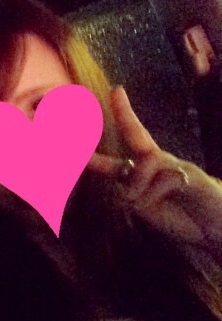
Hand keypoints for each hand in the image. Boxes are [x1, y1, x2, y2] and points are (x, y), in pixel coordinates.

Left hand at [87, 86, 221, 250]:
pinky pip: (166, 177)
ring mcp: (179, 167)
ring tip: (134, 201)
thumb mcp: (145, 208)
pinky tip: (156, 203)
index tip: (109, 95)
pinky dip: (152, 193)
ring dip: (135, 183)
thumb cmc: (180, 218)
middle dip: (124, 113)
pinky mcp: (194, 177)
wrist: (216, 230)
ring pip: (147, 162)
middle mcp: (162, 163)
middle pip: (139, 135)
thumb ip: (129, 194)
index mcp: (147, 169)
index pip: (129, 144)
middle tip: (115, 90)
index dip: (114, 126)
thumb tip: (123, 181)